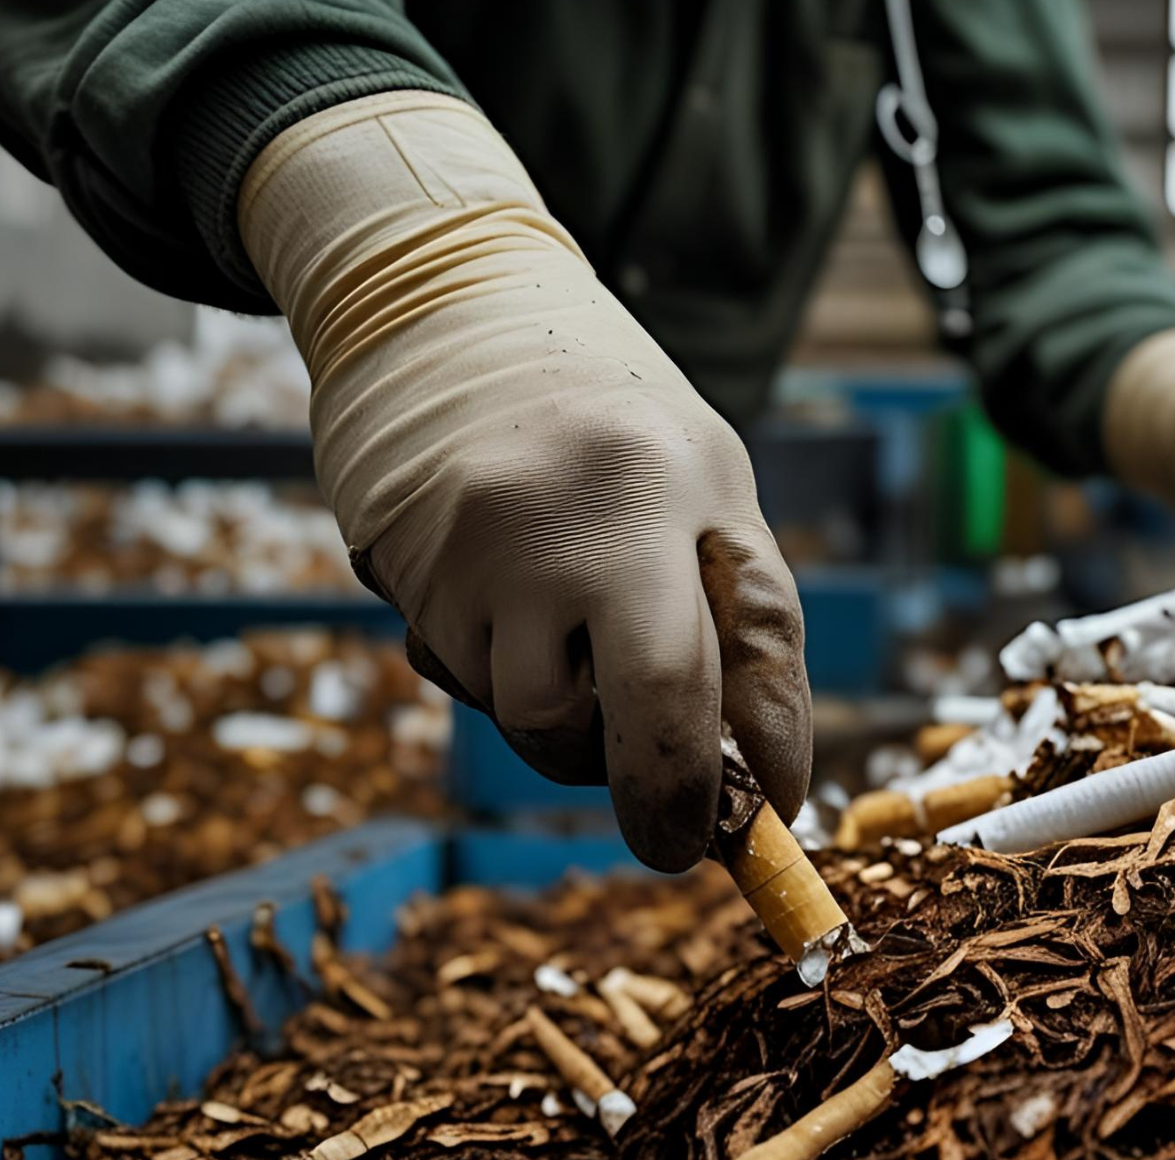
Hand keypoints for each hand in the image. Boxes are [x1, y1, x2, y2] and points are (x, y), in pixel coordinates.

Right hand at [240, 94, 809, 868]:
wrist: (451, 308)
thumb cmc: (623, 422)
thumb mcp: (720, 494)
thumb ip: (756, 629)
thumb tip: (776, 783)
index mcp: (655, 496)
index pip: (685, 680)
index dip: (708, 782)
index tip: (736, 836)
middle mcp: (546, 525)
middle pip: (577, 726)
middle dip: (636, 793)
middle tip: (671, 826)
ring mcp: (457, 551)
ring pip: (518, 717)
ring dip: (568, 719)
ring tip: (585, 630)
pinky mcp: (397, 569)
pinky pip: (461, 676)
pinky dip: (502, 669)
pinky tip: (511, 592)